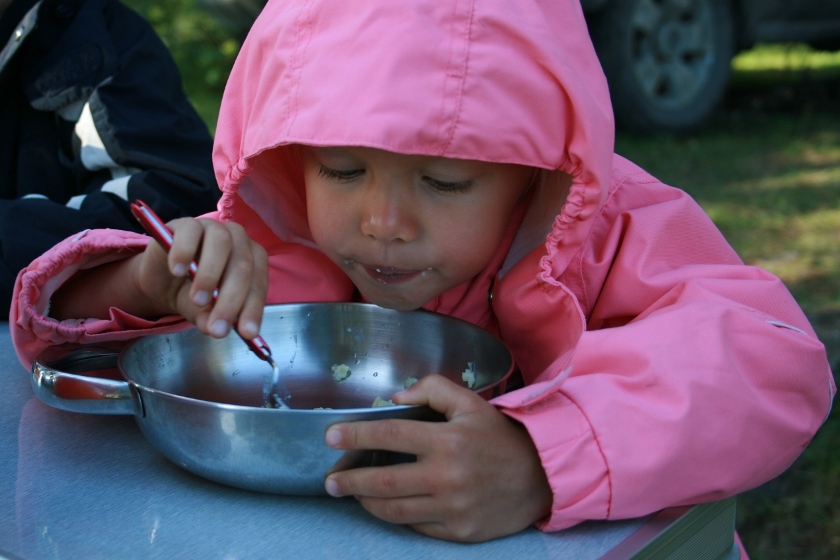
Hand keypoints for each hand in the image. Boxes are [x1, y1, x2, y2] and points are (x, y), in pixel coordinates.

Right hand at [135, 217, 268, 338]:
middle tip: (217, 325)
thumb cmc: (193, 292)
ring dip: (210, 274)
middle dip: (231, 299)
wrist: (162, 278)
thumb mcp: (204, 312)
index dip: (253, 308)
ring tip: (197, 299)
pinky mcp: (186, 224)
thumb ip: (213, 318)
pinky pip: (190, 232)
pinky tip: (178, 271)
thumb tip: (216, 330)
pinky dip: (184, 252)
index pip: (258, 283)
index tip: (247, 333)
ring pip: (221, 243)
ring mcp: (213, 228)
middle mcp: (238, 240)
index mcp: (253, 260)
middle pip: (242, 265)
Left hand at [323, 375, 552, 541]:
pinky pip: (416, 526)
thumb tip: (394, 397)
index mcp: (447, 440)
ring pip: (394, 510)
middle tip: (330, 480)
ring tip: (352, 494)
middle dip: (349, 481)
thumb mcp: (470, 402)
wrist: (540, 477)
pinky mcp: (458, 532)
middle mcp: (446, 476)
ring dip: (366, 502)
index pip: (390, 435)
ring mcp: (452, 509)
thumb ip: (432, 389)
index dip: (356, 436)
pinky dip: (397, 516)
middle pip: (383, 481)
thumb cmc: (499, 436)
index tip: (331, 436)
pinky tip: (386, 507)